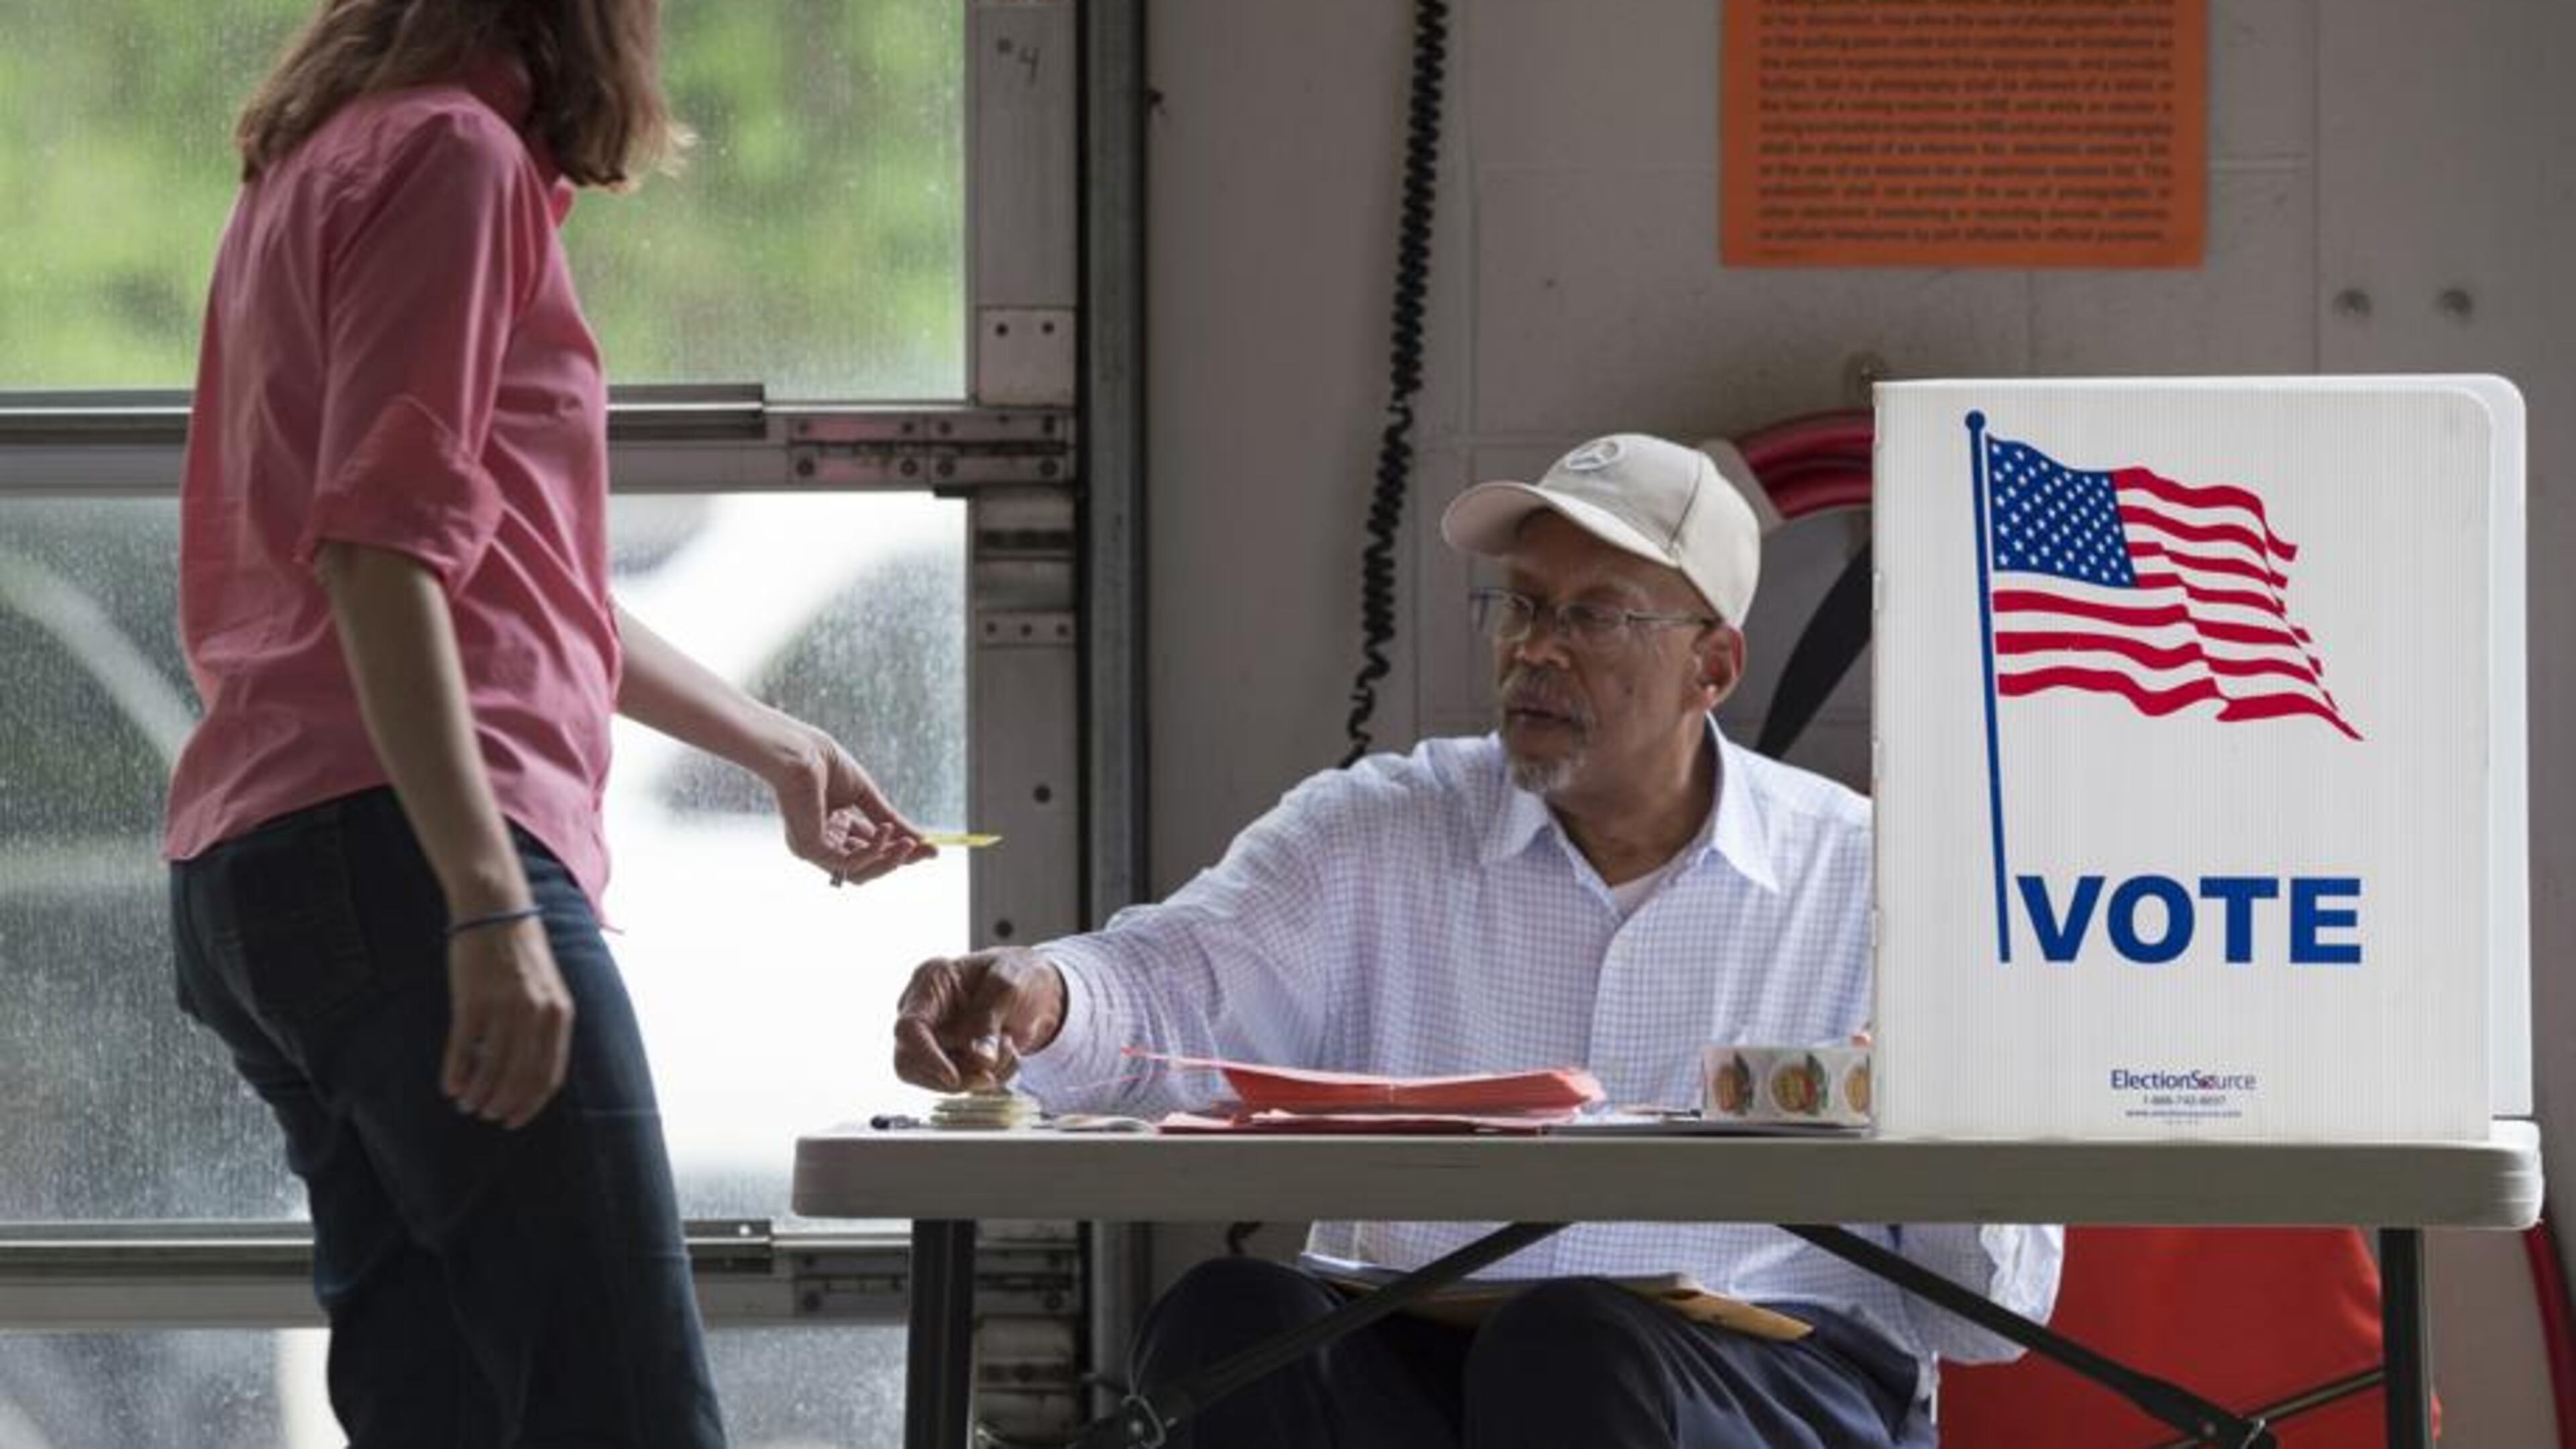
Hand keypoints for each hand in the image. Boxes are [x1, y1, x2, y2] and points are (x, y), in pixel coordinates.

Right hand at [442, 917, 574, 1128]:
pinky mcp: (471, 999)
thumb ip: (544, 1026)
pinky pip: (462, 1048)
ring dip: (478, 1092)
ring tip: (467, 1103)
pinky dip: (456, 1073)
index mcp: (559, 1014)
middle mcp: (536, 1014)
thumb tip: (528, 1072)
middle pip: (519, 1077)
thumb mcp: (547, 989)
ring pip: (490, 1068)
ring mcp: (503, 1007)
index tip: (514, 1120)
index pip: (548, 1075)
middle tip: (486, 1115)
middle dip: (502, 1103)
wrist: (497, 909)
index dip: (530, 1104)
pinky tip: (449, 1086)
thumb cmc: (521, 953)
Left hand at [771, 723, 929, 886]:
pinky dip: (873, 850)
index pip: (869, 850)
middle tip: (929, 852)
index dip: (899, 851)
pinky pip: (849, 862)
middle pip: (867, 868)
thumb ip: (889, 819)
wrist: (802, 752)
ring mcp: (813, 850)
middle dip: (900, 860)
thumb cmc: (826, 765)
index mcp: (831, 830)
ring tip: (910, 842)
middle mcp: (821, 844)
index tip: (930, 848)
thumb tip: (922, 839)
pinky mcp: (810, 849)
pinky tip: (886, 830)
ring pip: (860, 872)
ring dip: (890, 859)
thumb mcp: (866, 797)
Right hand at [894, 947, 1066, 1090]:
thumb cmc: (1017, 974)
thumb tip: (981, 1060)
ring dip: (977, 1076)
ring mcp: (933, 1036)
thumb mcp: (1009, 986)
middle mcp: (923, 1011)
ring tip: (1009, 1047)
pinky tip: (1008, 1054)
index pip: (909, 1027)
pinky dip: (988, 1077)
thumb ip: (990, 1020)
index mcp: (930, 982)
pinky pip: (958, 1082)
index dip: (926, 1056)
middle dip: (954, 1075)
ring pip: (933, 1079)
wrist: (1035, 988)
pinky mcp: (949, 1056)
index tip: (954, 1077)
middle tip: (990, 1075)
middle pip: (909, 1062)